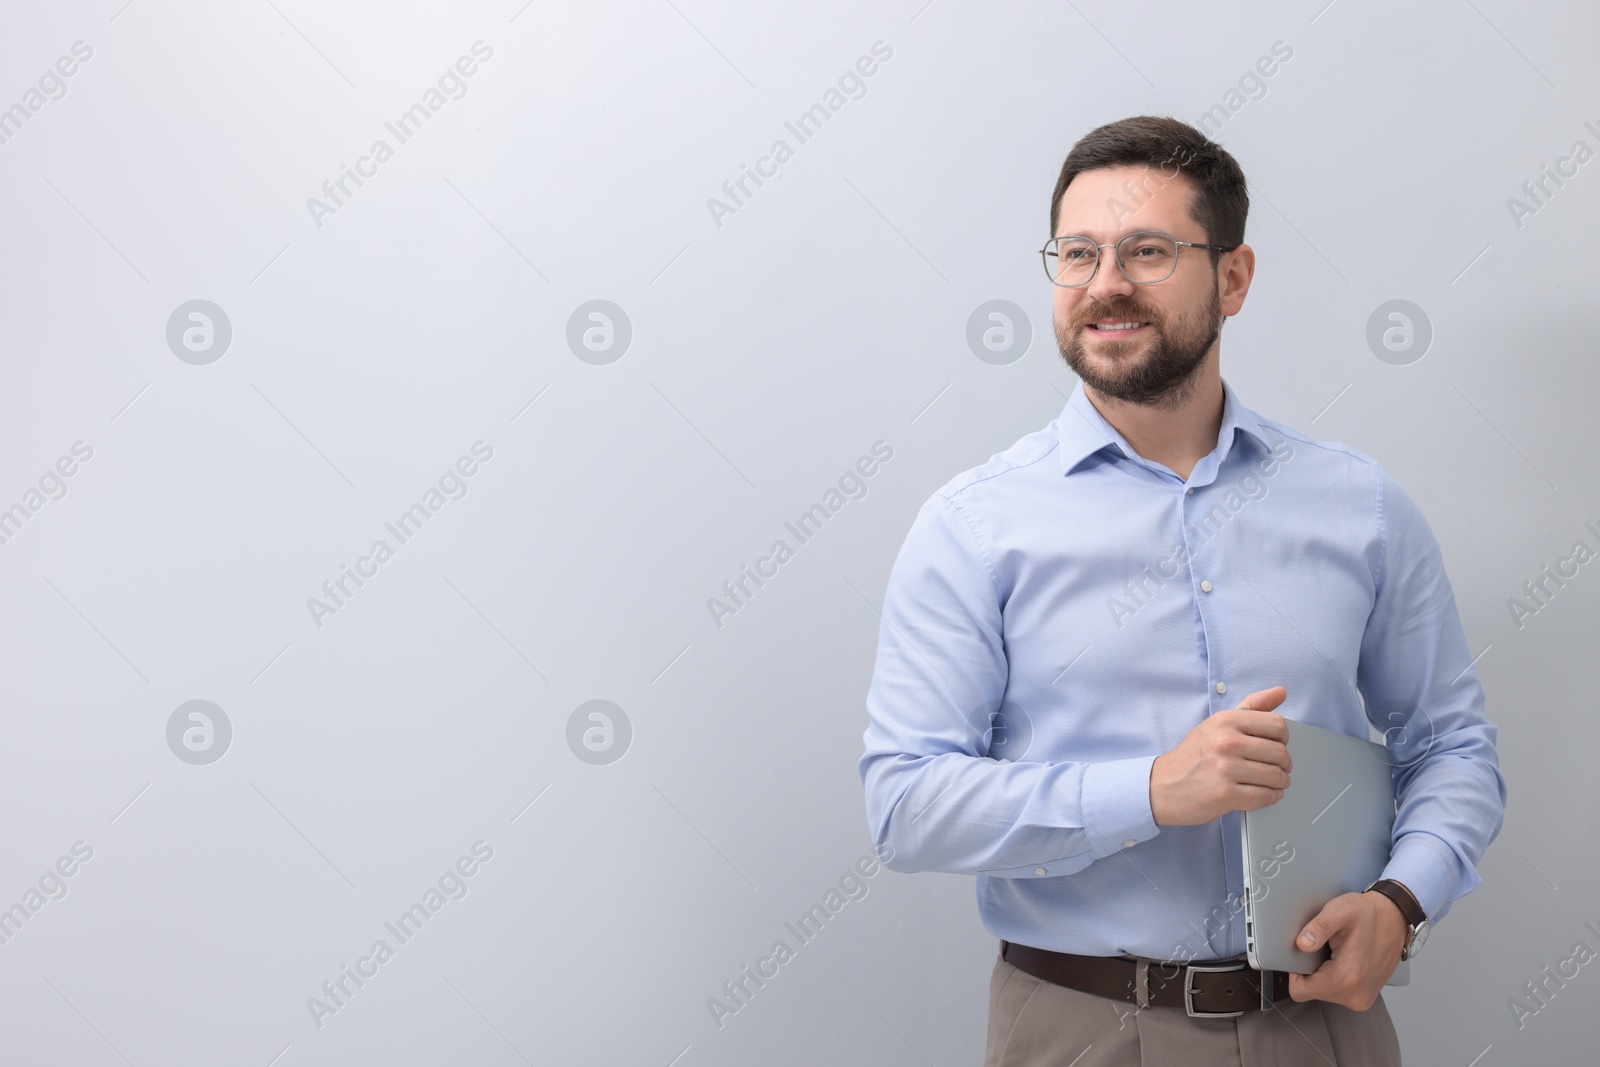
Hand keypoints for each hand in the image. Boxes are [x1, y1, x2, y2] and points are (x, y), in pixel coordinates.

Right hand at [1149, 686, 1291, 825]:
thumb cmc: (1193, 755)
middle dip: (1284, 764)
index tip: (1277, 745)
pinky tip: (1267, 794)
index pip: (1277, 724)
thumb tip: (1281, 692)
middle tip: (1279, 768)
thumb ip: (1251, 706)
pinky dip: (1272, 797)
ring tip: (1276, 782)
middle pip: (1280, 752)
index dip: (1283, 738)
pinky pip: (1265, 796)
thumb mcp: (1217, 723)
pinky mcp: (1225, 794)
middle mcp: (1225, 742)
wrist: (1162, 785)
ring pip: (1275, 776)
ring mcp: (1225, 769)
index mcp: (1225, 721)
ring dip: (1280, 782)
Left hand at [1287, 890, 1408, 1010]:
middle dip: (1310, 971)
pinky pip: (1336, 993)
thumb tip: (1302, 944)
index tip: (1304, 953)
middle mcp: (1355, 995)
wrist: (1394, 919)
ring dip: (1322, 974)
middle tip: (1323, 948)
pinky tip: (1343, 960)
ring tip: (1335, 953)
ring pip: (1323, 993)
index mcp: (1346, 978)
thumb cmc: (1368, 914)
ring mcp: (1361, 999)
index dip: (1295, 971)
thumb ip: (1319, 927)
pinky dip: (1334, 978)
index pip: (1300, 991)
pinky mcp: (1364, 998)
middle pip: (1311, 992)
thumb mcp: (1340, 910)